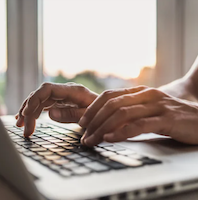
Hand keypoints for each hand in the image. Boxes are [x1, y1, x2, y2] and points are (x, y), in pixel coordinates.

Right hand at [15, 82, 97, 136]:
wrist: (106, 110)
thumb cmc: (100, 112)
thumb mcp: (89, 115)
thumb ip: (71, 114)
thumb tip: (50, 114)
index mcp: (73, 91)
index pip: (47, 89)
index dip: (34, 99)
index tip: (26, 114)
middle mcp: (64, 91)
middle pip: (40, 95)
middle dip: (29, 110)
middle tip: (23, 128)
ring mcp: (61, 96)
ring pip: (39, 100)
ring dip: (29, 112)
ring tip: (21, 126)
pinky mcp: (59, 101)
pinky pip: (43, 104)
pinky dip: (34, 112)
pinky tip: (27, 119)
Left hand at [79, 86, 197, 145]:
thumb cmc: (171, 116)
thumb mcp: (148, 110)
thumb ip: (130, 112)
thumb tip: (107, 122)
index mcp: (139, 92)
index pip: (109, 95)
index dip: (92, 108)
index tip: (82, 122)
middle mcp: (146, 95)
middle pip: (111, 104)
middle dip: (93, 120)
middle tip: (84, 135)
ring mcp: (157, 105)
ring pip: (122, 114)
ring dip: (103, 128)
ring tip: (92, 140)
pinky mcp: (167, 118)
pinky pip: (139, 124)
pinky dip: (122, 132)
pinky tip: (110, 138)